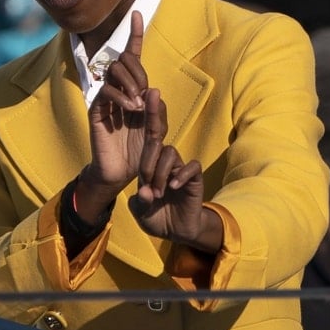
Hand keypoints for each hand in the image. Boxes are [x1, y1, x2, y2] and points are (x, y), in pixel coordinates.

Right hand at [76, 12, 151, 220]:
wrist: (121, 172)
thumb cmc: (139, 151)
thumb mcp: (156, 131)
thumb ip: (157, 112)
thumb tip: (152, 89)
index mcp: (135, 89)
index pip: (133, 56)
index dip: (134, 34)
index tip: (136, 13)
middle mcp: (119, 89)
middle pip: (125, 60)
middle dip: (139, 71)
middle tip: (145, 94)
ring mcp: (106, 97)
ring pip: (114, 70)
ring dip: (130, 82)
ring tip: (138, 105)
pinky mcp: (96, 108)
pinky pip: (106, 90)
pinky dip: (120, 96)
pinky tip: (130, 109)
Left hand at [128, 88, 204, 242]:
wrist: (177, 233)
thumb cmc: (157, 219)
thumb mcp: (141, 213)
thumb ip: (140, 203)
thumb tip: (144, 191)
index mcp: (149, 166)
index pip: (144, 141)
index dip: (140, 124)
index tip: (135, 101)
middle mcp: (164, 163)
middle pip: (158, 134)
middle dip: (153, 116)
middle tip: (151, 96)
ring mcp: (180, 168)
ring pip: (170, 153)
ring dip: (160, 172)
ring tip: (156, 192)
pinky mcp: (195, 178)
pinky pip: (191, 167)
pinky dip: (182, 174)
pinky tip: (174, 186)